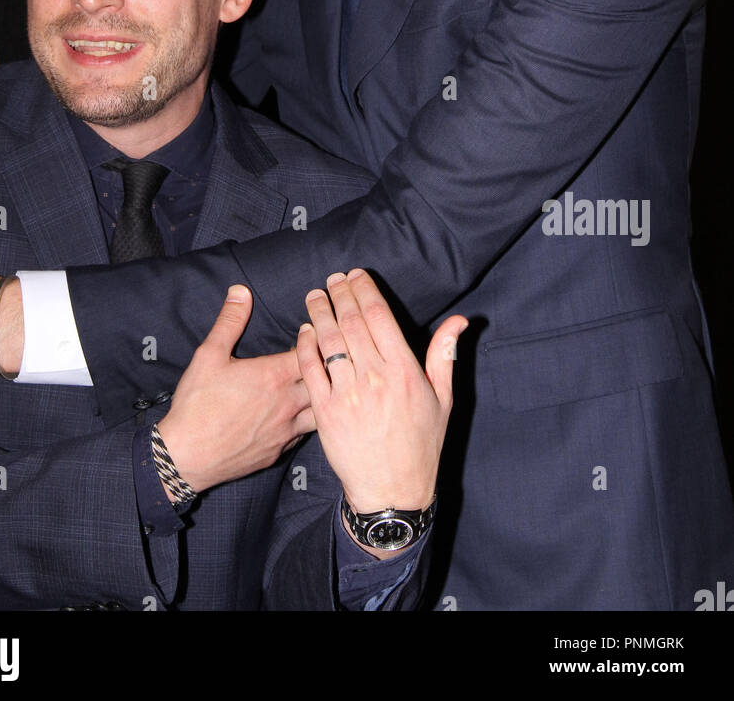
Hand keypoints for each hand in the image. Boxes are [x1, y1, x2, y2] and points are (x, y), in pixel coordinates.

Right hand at [157, 285, 313, 496]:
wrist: (187, 457)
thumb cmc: (197, 404)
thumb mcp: (209, 355)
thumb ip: (230, 321)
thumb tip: (241, 291)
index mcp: (273, 376)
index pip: (312, 351)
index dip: (318, 338)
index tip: (318, 328)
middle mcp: (287, 404)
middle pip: (323, 381)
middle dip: (328, 365)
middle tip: (332, 353)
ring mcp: (285, 431)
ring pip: (321, 411)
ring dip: (324, 396)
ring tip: (327, 385)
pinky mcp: (279, 452)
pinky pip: (305, 434)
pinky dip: (309, 420)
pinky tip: (306, 415)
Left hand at [297, 269, 466, 521]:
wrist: (392, 490)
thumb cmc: (421, 444)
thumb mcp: (443, 399)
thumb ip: (444, 355)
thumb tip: (459, 321)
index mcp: (404, 371)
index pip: (379, 315)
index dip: (364, 289)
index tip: (356, 275)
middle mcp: (374, 378)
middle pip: (351, 321)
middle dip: (340, 294)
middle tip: (333, 279)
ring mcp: (347, 394)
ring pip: (329, 340)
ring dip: (319, 312)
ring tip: (315, 295)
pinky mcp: (326, 412)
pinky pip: (310, 370)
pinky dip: (305, 346)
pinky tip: (305, 330)